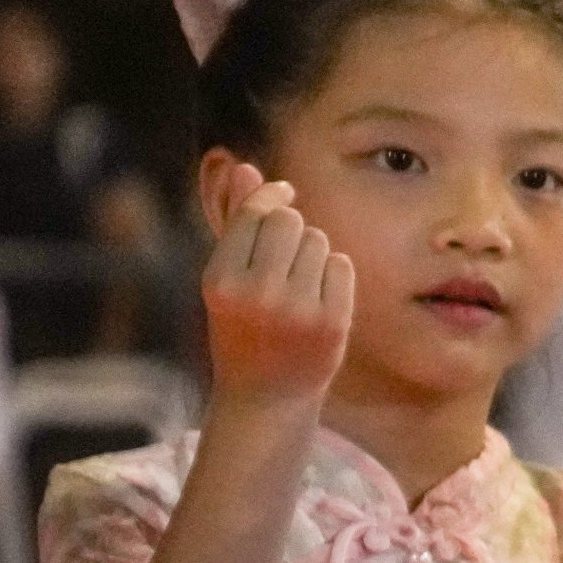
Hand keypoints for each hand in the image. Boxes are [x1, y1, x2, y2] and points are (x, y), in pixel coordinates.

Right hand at [197, 165, 354, 411]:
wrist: (266, 395)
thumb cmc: (242, 327)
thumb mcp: (225, 277)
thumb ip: (234, 220)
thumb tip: (244, 167)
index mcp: (221, 280)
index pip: (255, 213)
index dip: (271, 195)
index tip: (282, 192)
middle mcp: (258, 294)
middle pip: (290, 221)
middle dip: (290, 227)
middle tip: (283, 255)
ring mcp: (298, 310)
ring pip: (318, 240)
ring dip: (312, 251)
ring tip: (296, 283)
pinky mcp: (333, 322)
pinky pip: (342, 264)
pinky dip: (333, 273)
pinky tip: (318, 297)